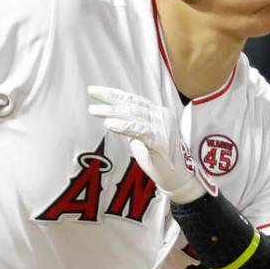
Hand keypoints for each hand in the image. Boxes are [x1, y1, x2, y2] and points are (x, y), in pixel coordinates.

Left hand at [87, 85, 206, 203]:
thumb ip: (134, 125)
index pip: (133, 99)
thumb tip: (115, 117)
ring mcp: (162, 128)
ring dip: (112, 111)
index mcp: (157, 113)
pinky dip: (123, 126)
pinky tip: (110, 124)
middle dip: (109, 97)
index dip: (113, 94)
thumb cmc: (160, 158)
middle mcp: (161, 116)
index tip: (95, 90)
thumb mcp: (144, 136)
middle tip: (91, 92)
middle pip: (132, 103)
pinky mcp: (160, 142)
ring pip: (133, 114)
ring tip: (94, 110)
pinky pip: (139, 130)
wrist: (178, 178)